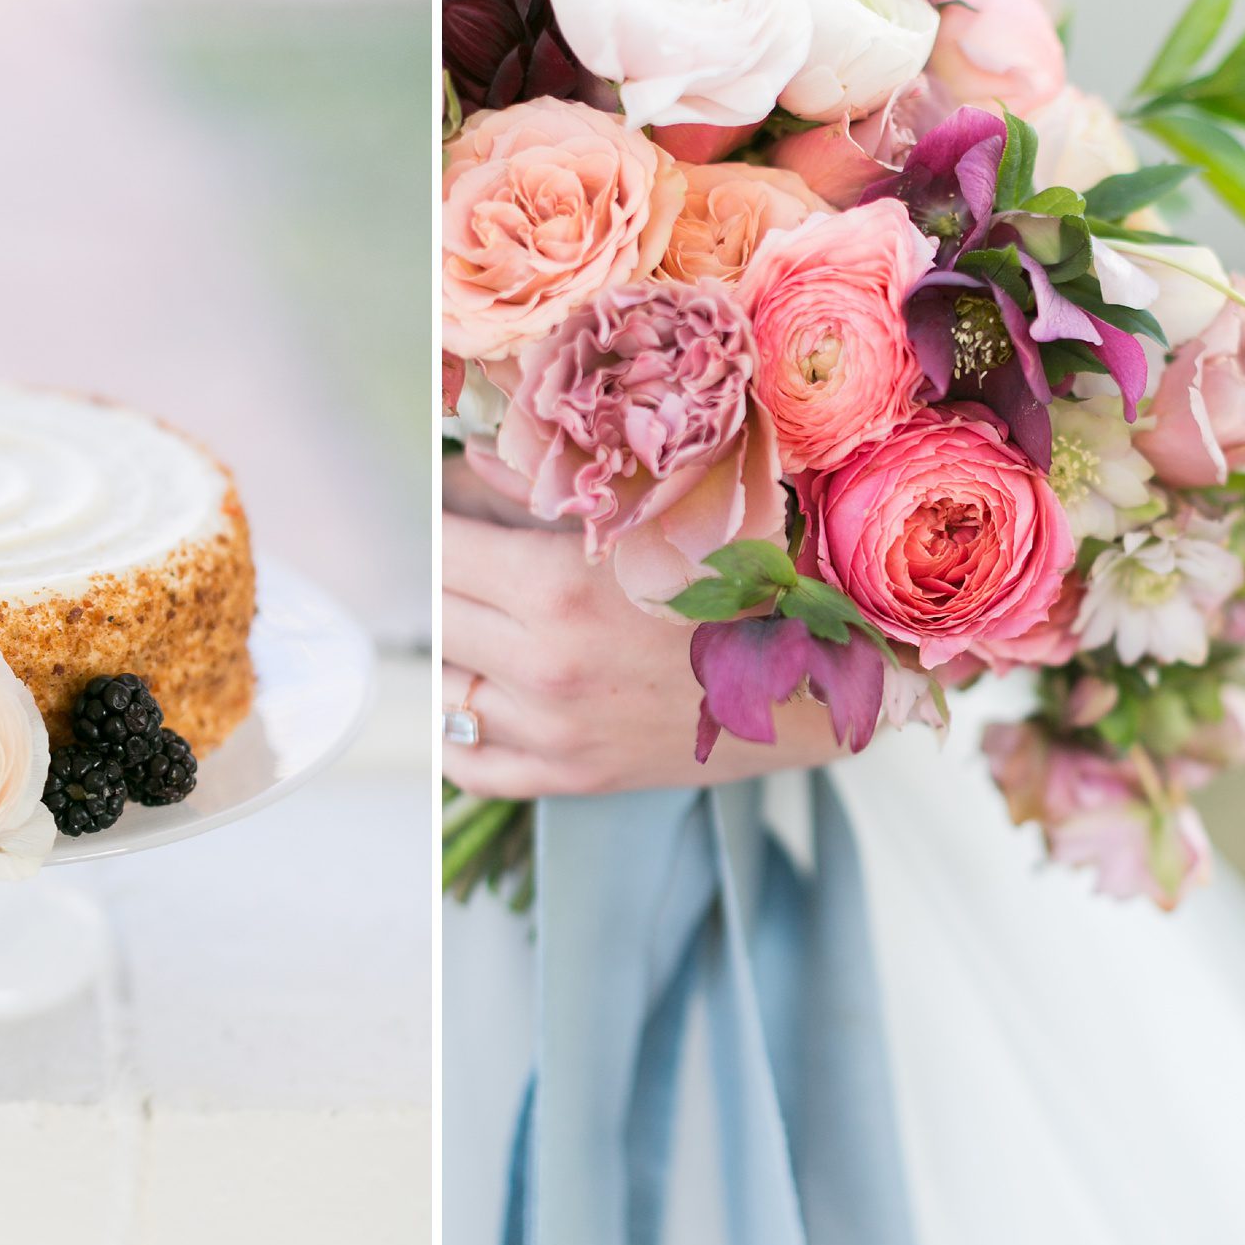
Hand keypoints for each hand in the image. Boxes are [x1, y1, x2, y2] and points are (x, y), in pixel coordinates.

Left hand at [441, 495, 847, 799]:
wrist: (813, 678)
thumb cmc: (738, 577)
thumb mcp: (644, 511)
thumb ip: (542, 486)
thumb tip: (458, 466)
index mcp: (556, 588)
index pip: (437, 547)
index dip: (432, 517)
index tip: (439, 504)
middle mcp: (543, 666)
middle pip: (432, 612)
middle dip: (440, 574)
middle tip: (461, 552)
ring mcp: (550, 731)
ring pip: (441, 686)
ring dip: (451, 646)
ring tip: (480, 617)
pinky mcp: (566, 778)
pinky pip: (468, 763)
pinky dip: (456, 730)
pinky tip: (476, 692)